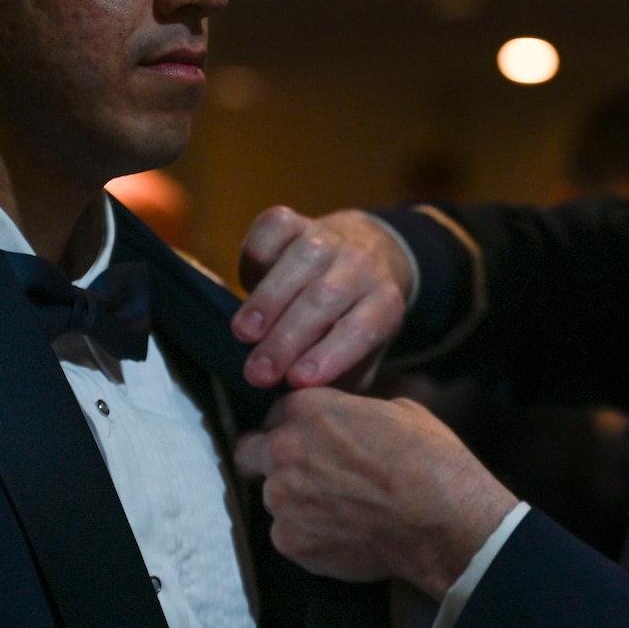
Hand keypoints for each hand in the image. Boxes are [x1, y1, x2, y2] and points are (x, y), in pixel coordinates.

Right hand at [232, 207, 412, 389]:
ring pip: (300, 262)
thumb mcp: (362, 356)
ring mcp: (328, 239)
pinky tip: (244, 283)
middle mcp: (361, 267)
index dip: (330, 354)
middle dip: (288, 339)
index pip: (361, 329)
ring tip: (243, 334)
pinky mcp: (297, 220)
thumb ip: (340, 378)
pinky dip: (257, 253)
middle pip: (325, 299)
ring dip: (268, 300)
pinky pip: (276, 227)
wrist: (366, 252)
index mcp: (385, 303)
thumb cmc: (352, 322)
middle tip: (258, 373)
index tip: (297, 382)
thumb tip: (307, 407)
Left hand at [233, 388, 517, 597]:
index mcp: (306, 409)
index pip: (275, 413)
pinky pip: (289, 537)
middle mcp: (283, 451)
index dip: (291, 428)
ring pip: (272, 500)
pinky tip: (342, 535)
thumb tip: (346, 423)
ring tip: (336, 513)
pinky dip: (308, 537)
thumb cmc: (427, 461)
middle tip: (302, 476)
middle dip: (267, 462)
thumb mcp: (395, 411)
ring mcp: (281, 500)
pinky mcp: (290, 542)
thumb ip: (351, 413)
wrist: (441, 519)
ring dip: (294, 503)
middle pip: (250, 453)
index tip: (305, 442)